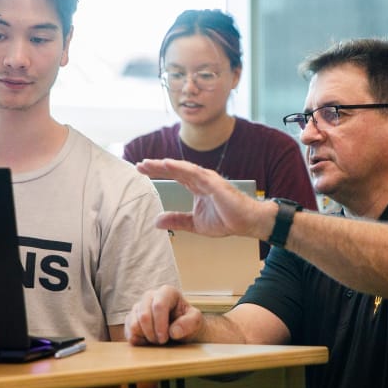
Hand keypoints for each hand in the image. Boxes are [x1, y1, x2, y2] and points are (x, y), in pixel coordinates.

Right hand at [124, 285, 202, 345]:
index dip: (160, 324)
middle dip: (152, 333)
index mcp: (167, 292)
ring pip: (134, 323)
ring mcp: (139, 307)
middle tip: (162, 342)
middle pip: (144, 315)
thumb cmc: (189, 323)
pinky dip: (138, 340)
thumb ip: (189, 323)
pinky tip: (149, 341)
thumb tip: (174, 331)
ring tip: (157, 340)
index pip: (158, 305)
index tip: (165, 338)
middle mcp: (150, 296)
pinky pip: (128, 331)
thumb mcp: (196, 322)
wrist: (181, 331)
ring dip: (146, 337)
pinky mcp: (131, 318)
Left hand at [136, 158, 263, 238]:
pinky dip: (181, 168)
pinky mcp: (215, 184)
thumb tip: (156, 221)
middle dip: (157, 167)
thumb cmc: (227, 220)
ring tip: (150, 164)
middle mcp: (201, 180)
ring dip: (166, 165)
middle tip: (139, 165)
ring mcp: (208, 180)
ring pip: (183, 169)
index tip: (141, 170)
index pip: (174, 176)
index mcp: (196, 187)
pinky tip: (168, 165)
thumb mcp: (195, 223)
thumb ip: (177, 220)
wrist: (247, 223)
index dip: (158, 172)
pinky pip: (195, 174)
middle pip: (175, 170)